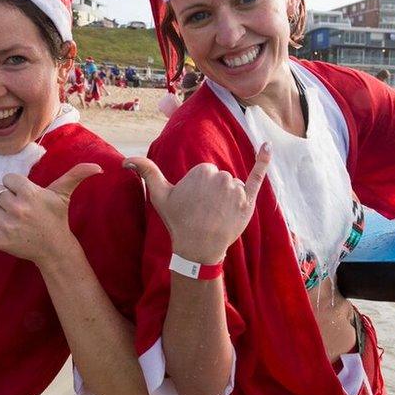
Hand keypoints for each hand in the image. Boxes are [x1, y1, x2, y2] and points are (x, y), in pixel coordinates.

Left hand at [0, 164, 101, 266]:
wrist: (55, 249)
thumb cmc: (57, 218)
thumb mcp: (65, 194)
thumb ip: (78, 175)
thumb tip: (100, 167)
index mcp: (30, 194)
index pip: (9, 179)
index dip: (16, 186)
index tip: (26, 196)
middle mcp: (17, 209)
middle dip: (7, 198)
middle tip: (21, 210)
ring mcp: (6, 226)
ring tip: (14, 221)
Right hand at [123, 144, 270, 263]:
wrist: (198, 248)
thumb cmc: (178, 221)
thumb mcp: (159, 195)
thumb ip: (147, 172)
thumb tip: (126, 160)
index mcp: (202, 170)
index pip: (206, 173)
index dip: (200, 189)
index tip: (194, 203)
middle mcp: (221, 177)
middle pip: (222, 178)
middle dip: (215, 193)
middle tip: (205, 211)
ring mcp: (236, 190)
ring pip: (235, 186)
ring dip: (229, 197)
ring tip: (218, 215)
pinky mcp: (249, 201)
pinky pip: (258, 176)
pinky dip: (263, 160)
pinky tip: (268, 146)